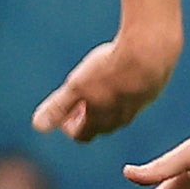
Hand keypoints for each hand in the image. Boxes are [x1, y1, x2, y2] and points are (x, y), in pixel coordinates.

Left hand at [31, 28, 179, 141]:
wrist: (149, 52)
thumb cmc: (110, 69)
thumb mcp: (77, 86)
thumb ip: (58, 107)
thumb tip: (38, 126)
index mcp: (101, 120)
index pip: (82, 136)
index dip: (69, 127)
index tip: (64, 112)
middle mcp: (122, 118)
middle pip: (101, 126)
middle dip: (86, 116)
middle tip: (78, 99)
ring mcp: (139, 105)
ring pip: (119, 114)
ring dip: (105, 105)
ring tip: (97, 86)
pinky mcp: (152, 90)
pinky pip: (134, 99)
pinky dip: (122, 93)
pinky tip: (119, 73)